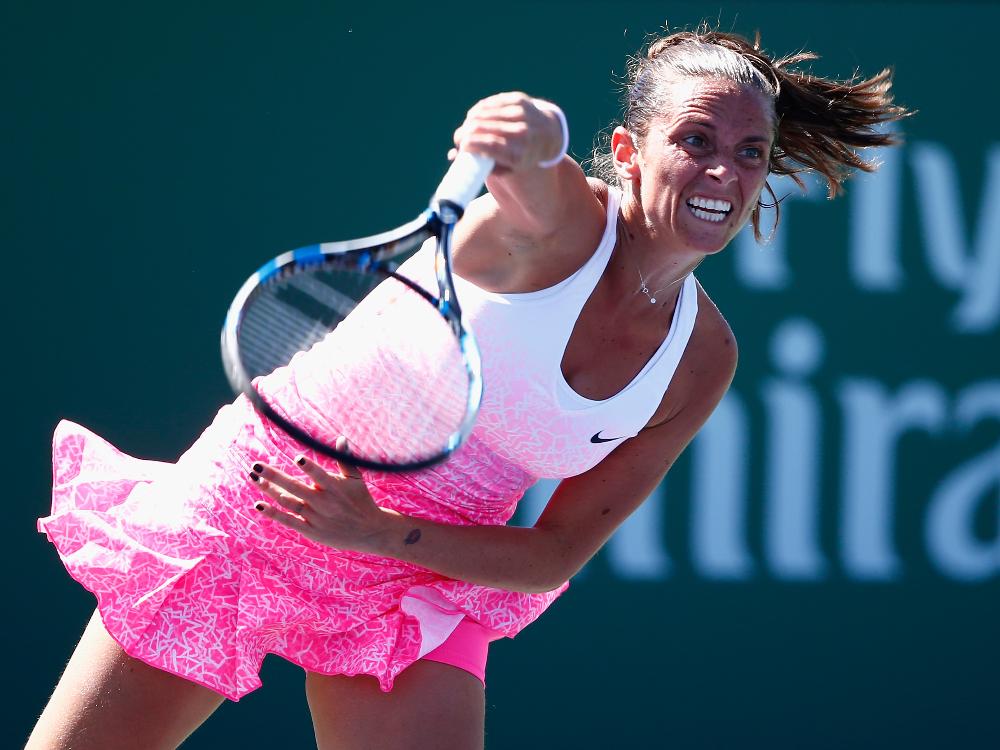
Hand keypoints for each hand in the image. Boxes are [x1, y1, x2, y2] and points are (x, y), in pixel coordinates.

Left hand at [248, 438, 387, 552]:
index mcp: (334, 487)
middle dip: (274, 476)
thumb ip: (345, 459)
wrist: (368, 532)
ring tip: (254, 478)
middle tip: (256, 465)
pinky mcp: (310, 529)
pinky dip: (273, 513)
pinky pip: (288, 520)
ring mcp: (315, 516)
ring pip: (288, 502)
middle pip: (295, 487)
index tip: (298, 459)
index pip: (320, 475)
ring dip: (269, 490)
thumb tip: (341, 438)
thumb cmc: (361, 500)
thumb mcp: (356, 479)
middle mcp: (323, 502)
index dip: (310, 468)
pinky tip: (258, 504)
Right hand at [450, 92, 563, 172]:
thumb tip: (452, 156)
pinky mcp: (519, 100)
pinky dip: (480, 109)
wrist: (547, 135)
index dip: (470, 143)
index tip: (461, 145)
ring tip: (466, 127)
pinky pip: (491, 103)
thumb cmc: (520, 155)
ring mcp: (522, 114)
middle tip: (459, 137)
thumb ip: (479, 165)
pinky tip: (475, 115)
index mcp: (519, 153)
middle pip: (484, 128)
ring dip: (471, 120)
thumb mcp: (505, 168)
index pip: (489, 144)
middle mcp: (522, 133)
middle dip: (465, 131)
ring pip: (485, 113)